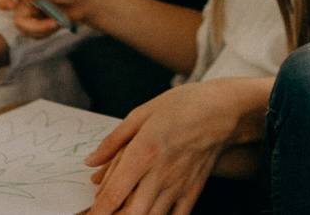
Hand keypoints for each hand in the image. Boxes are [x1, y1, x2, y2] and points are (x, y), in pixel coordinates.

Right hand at [0, 0, 103, 37]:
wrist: (85, 1)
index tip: (11, 4)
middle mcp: (23, 1)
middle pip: (14, 17)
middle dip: (30, 24)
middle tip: (47, 23)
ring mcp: (29, 15)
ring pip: (24, 29)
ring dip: (41, 28)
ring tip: (56, 21)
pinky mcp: (37, 26)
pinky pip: (34, 35)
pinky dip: (46, 32)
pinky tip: (56, 24)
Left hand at [83, 77, 272, 214]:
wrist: (222, 110)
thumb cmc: (181, 106)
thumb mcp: (141, 114)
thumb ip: (113, 141)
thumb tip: (90, 162)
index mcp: (143, 153)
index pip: (114, 193)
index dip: (97, 210)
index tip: (87, 214)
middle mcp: (159, 175)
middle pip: (130, 213)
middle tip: (100, 214)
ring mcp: (178, 186)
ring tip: (122, 212)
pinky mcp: (193, 191)